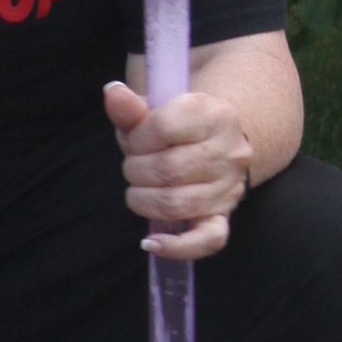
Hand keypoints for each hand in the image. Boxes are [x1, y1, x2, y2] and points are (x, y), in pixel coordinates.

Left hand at [104, 76, 252, 260]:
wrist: (215, 142)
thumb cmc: (176, 128)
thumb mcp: (154, 111)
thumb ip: (131, 106)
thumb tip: (112, 93)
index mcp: (214, 114)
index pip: (164, 127)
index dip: (138, 138)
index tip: (135, 141)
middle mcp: (229, 151)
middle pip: (168, 170)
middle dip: (136, 171)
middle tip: (134, 168)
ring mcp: (229, 186)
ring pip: (178, 205)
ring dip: (144, 202)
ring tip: (139, 192)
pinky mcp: (224, 216)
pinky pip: (208, 241)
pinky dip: (177, 247)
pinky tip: (151, 242)